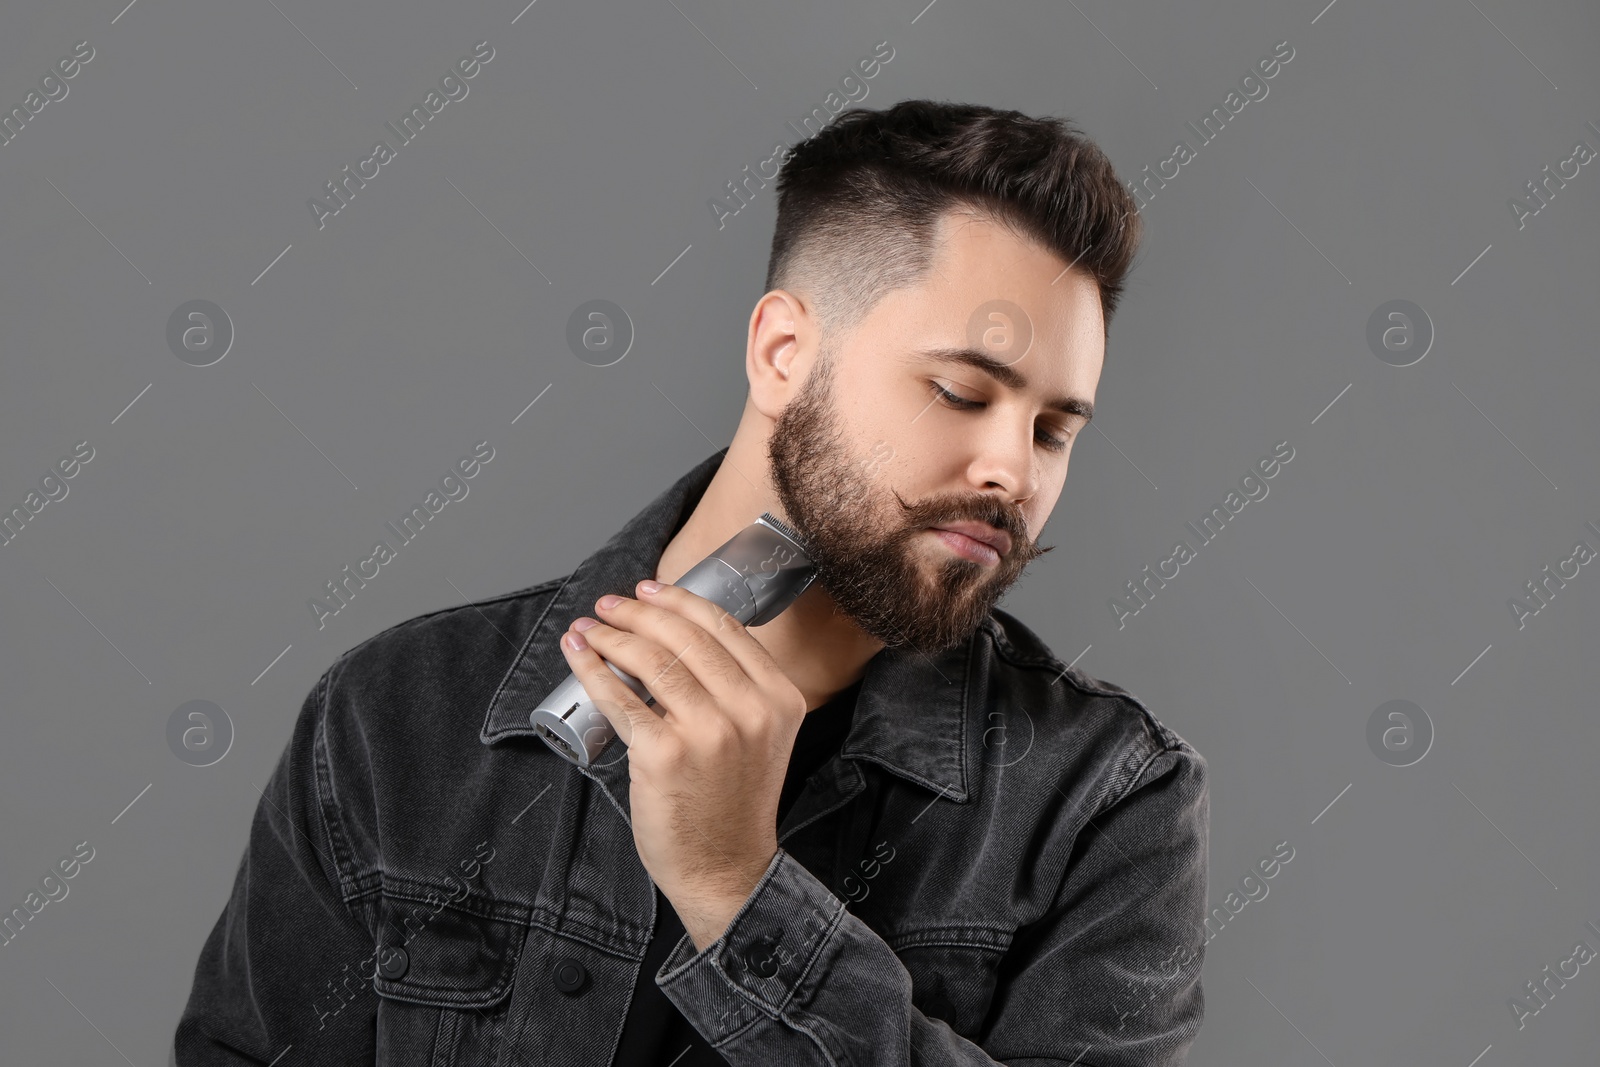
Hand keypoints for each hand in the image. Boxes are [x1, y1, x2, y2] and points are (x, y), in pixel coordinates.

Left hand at [558, 578, 807, 949]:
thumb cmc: (734, 804)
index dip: (680, 601)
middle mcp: (749, 710)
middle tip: (611, 604)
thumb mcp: (762, 737)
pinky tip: (579, 655)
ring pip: (650, 661)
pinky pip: (621, 698)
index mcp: (779, 698)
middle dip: (639, 612)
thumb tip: (678, 638)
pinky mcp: (665, 754)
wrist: (726, 868)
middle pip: (684, 637)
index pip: (725, 628)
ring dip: (612, 635)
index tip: (650, 590)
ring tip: (590, 628)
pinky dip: (593, 670)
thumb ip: (740, 691)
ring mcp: (708, 732)